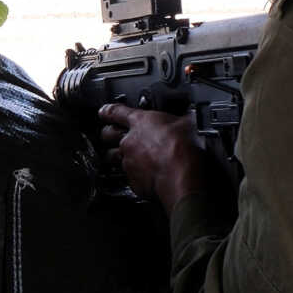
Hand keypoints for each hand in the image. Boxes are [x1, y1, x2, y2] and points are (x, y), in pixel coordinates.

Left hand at [97, 104, 211, 210]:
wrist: (181, 177)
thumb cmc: (184, 148)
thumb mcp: (187, 124)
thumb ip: (181, 119)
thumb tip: (189, 116)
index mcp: (141, 122)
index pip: (116, 111)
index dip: (108, 111)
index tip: (104, 111)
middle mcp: (129, 141)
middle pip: (107, 134)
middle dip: (108, 134)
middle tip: (112, 134)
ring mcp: (128, 162)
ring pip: (112, 157)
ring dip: (115, 156)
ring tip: (125, 157)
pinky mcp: (132, 181)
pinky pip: (127, 177)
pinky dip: (133, 176)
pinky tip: (144, 176)